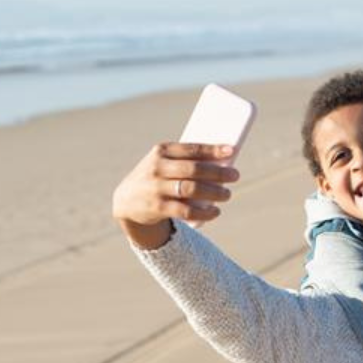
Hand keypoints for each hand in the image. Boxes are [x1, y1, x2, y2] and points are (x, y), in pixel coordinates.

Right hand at [111, 142, 239, 245]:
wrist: (127, 200)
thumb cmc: (156, 177)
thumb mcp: (164, 162)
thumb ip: (187, 161)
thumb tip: (225, 162)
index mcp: (161, 151)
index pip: (191, 148)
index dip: (213, 150)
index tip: (232, 151)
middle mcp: (157, 168)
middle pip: (193, 169)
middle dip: (217, 173)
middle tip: (235, 176)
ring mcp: (156, 188)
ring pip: (191, 190)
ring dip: (213, 192)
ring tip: (227, 194)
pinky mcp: (157, 208)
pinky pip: (185, 211)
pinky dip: (204, 213)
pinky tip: (215, 212)